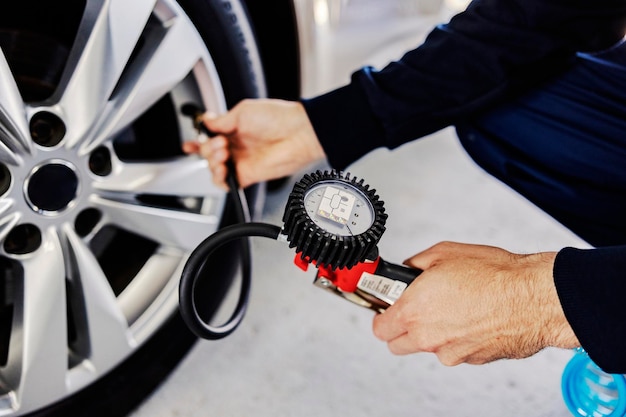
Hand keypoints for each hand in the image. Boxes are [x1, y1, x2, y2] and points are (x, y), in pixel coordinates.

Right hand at [182, 98, 325, 188]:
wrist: (297, 133)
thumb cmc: (278, 118)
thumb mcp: (243, 110)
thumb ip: (222, 120)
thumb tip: (207, 122)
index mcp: (235, 129)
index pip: (210, 137)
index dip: (198, 140)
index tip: (190, 142)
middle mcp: (237, 146)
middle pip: (208, 153)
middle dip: (206, 148)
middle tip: (219, 142)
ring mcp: (242, 161)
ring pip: (214, 168)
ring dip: (212, 161)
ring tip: (223, 152)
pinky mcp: (247, 175)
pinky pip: (226, 183)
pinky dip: (219, 178)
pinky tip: (222, 169)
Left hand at [372, 241, 578, 365]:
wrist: (534, 297)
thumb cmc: (495, 275)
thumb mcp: (444, 253)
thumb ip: (416, 264)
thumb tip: (408, 269)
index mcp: (414, 311)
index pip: (379, 328)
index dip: (381, 316)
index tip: (385, 309)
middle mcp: (429, 337)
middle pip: (398, 345)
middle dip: (401, 329)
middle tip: (415, 309)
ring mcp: (451, 352)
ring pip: (430, 348)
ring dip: (434, 333)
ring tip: (455, 307)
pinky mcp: (474, 360)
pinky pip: (456, 350)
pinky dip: (459, 338)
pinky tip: (473, 317)